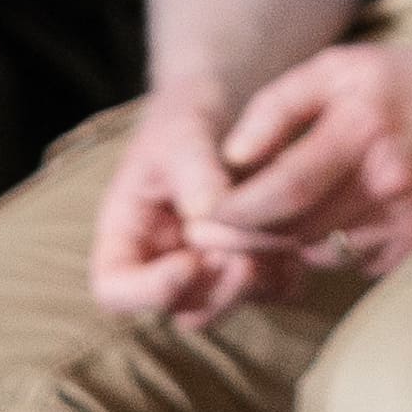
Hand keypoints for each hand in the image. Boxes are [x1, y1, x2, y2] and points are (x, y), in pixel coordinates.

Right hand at [89, 99, 298, 328]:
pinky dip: (286, 273)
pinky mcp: (254, 264)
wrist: (225, 101)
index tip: (190, 261)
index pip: (115, 289)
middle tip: (243, 257)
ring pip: (230, 305)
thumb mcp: (182, 132)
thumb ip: (193, 170)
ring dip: (254, 284)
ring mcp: (211, 269)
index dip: (150, 290)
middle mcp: (165, 262)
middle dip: (217, 291)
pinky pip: (272, 290)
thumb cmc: (187, 116)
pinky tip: (297, 239)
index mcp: (127, 234)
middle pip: (182, 310)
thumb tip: (208, 212)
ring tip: (273, 242)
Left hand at [199, 38, 411, 277]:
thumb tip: (230, 156)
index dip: (234, 213)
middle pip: (292, 231)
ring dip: (285, 242)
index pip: (282, 190)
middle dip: (243, 239)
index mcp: (360, 130)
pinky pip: (352, 261)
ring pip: (317, 252)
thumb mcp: (341, 66)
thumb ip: (279, 106)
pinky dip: (332, 246)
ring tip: (266, 221)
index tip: (201, 219)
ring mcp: (406, 222)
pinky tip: (336, 217)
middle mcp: (384, 183)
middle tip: (207, 237)